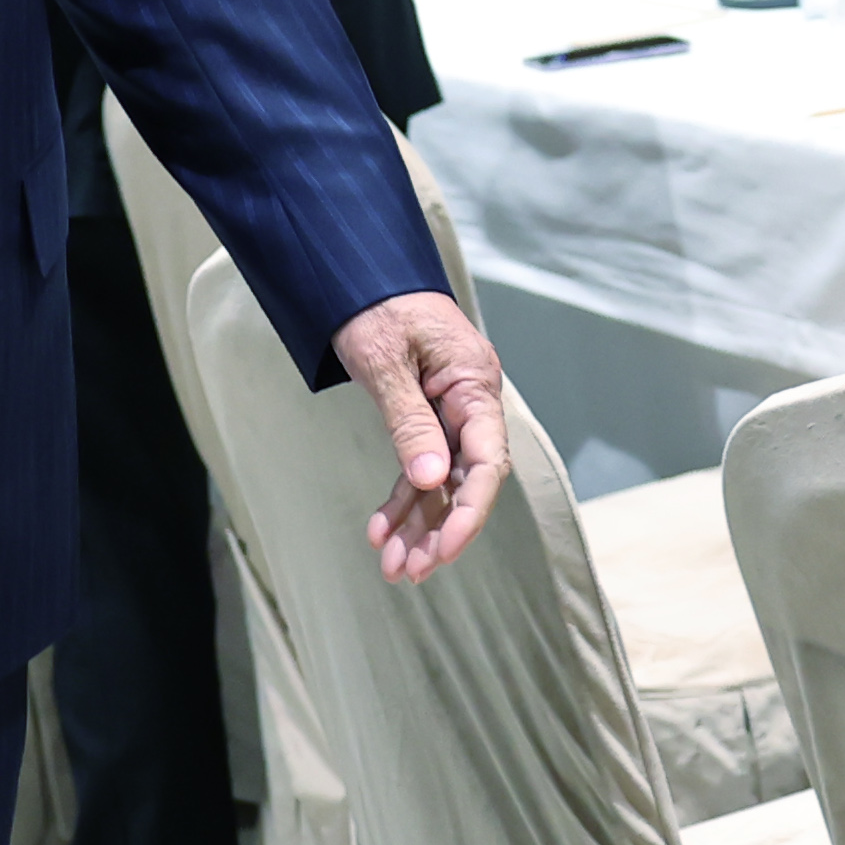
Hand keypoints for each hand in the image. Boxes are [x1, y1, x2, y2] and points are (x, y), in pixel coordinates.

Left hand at [330, 290, 510, 580]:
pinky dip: (401, 501)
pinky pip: (419, 467)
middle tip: (410, 572)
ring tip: (392, 568)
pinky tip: (380, 531)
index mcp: (475, 382)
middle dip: (441, 529)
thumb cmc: (375, 306)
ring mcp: (449, 410)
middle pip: (468, 479)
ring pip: (442, 481)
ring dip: (419, 525)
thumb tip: (431, 480)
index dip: (471, 511)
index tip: (443, 550)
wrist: (356, 272)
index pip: (488, 460)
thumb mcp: (386, 362)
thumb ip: (410, 421)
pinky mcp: (425, 416)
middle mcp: (470, 401)